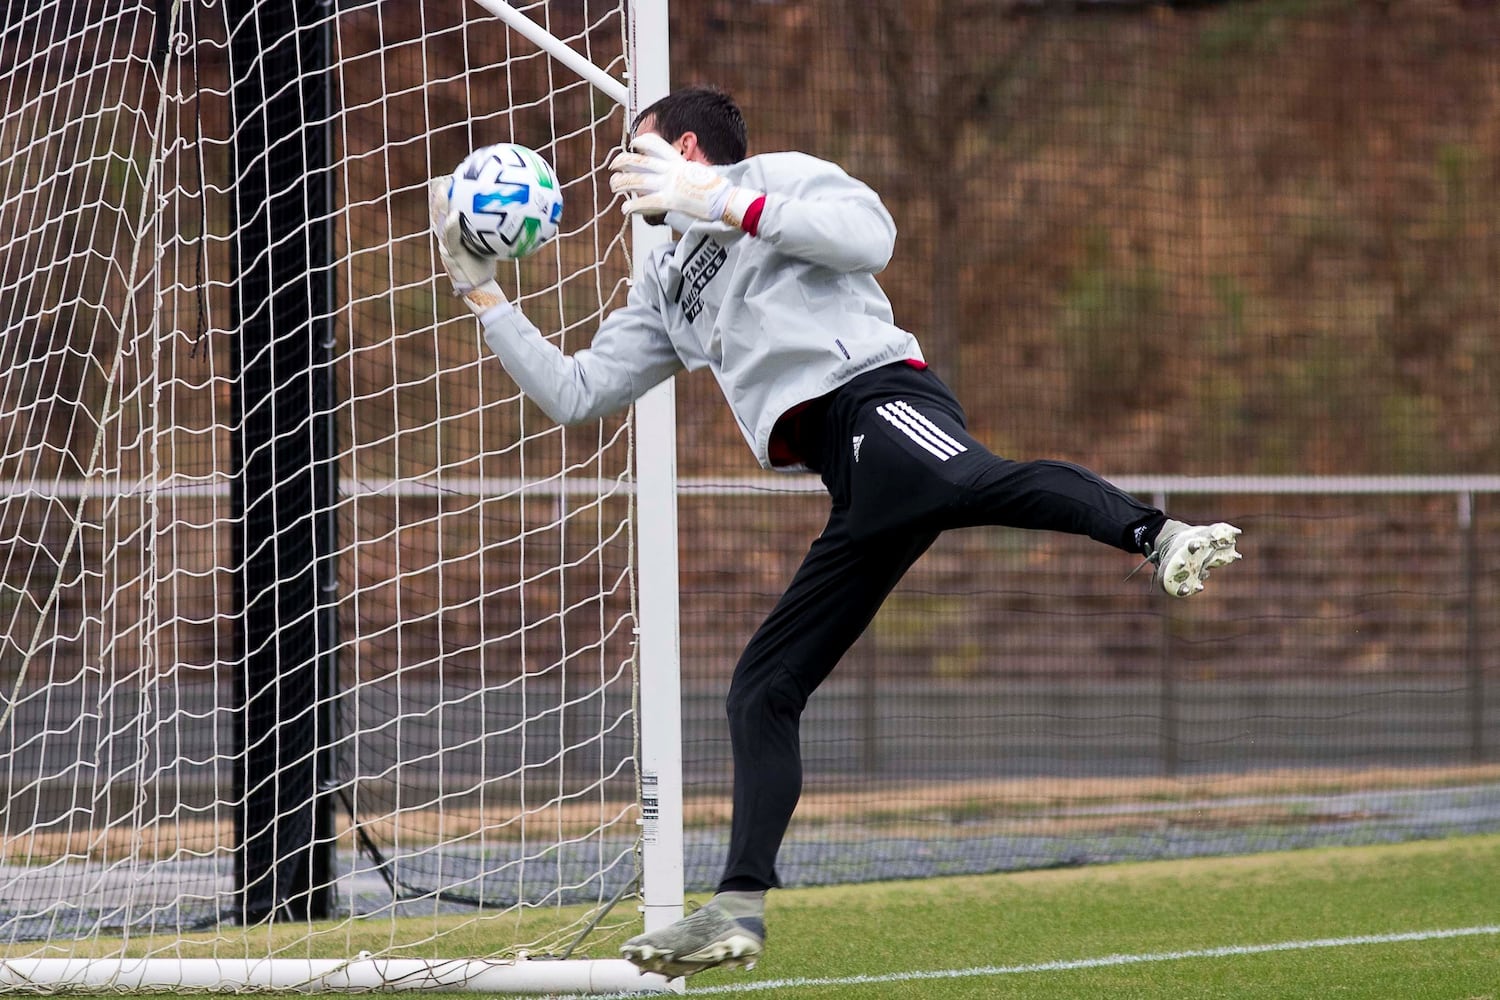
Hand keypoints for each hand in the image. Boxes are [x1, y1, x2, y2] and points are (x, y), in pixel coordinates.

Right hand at [428, 178, 507, 314]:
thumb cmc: (488, 262)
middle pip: (439, 212)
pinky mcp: (450, 257)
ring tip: (442, 190)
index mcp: (454, 232)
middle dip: (439, 195)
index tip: (451, 176)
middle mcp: (447, 237)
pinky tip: (455, 216)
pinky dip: (451, 227)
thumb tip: (516, 205)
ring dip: (439, 206)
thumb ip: (496, 224)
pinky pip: (449, 239)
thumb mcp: (492, 240)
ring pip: (440, 222)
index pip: (447, 208)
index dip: (446, 193)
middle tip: (444, 178)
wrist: (482, 286)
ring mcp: (446, 247)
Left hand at [608, 134, 759, 227]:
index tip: (634, 143)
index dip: (642, 142)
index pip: (657, 145)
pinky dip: (633, 206)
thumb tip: (684, 178)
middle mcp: (672, 171)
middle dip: (622, 161)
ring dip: (621, 183)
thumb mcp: (701, 175)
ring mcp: (670, 185)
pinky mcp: (671, 201)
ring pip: (638, 181)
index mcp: (680, 162)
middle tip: (612, 166)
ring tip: (613, 186)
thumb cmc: (719, 191)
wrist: (728, 200)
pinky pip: (647, 202)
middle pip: (640, 161)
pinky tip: (625, 209)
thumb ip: (687, 175)